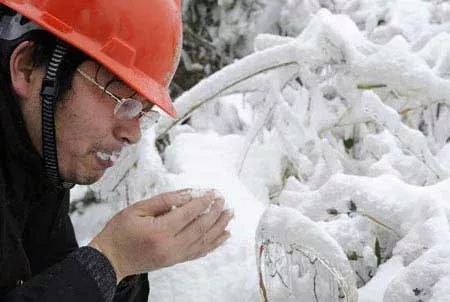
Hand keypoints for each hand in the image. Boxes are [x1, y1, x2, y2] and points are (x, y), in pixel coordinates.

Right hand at [88, 189, 232, 281]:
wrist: (110, 260)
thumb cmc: (120, 232)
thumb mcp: (138, 209)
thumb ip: (165, 200)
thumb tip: (188, 194)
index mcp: (160, 231)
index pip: (189, 213)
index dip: (203, 202)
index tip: (213, 193)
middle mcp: (170, 246)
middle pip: (201, 227)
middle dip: (215, 212)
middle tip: (223, 200)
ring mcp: (174, 256)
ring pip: (204, 241)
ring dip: (219, 227)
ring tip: (229, 214)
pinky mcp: (175, 261)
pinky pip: (199, 252)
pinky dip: (213, 243)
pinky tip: (223, 236)